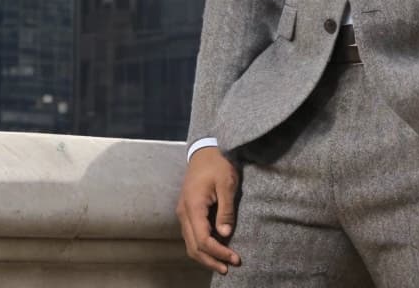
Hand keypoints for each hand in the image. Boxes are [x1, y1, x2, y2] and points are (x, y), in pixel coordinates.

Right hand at [176, 146, 241, 274]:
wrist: (205, 150)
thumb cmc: (218, 164)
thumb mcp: (227, 184)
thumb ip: (225, 210)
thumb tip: (225, 233)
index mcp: (193, 206)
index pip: (203, 239)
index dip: (218, 252)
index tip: (235, 258)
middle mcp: (184, 213)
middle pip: (193, 246)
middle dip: (211, 260)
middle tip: (229, 268)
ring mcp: (183, 212)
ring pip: (190, 243)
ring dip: (205, 256)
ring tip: (223, 264)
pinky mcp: (187, 211)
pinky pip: (191, 235)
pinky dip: (202, 247)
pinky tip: (215, 249)